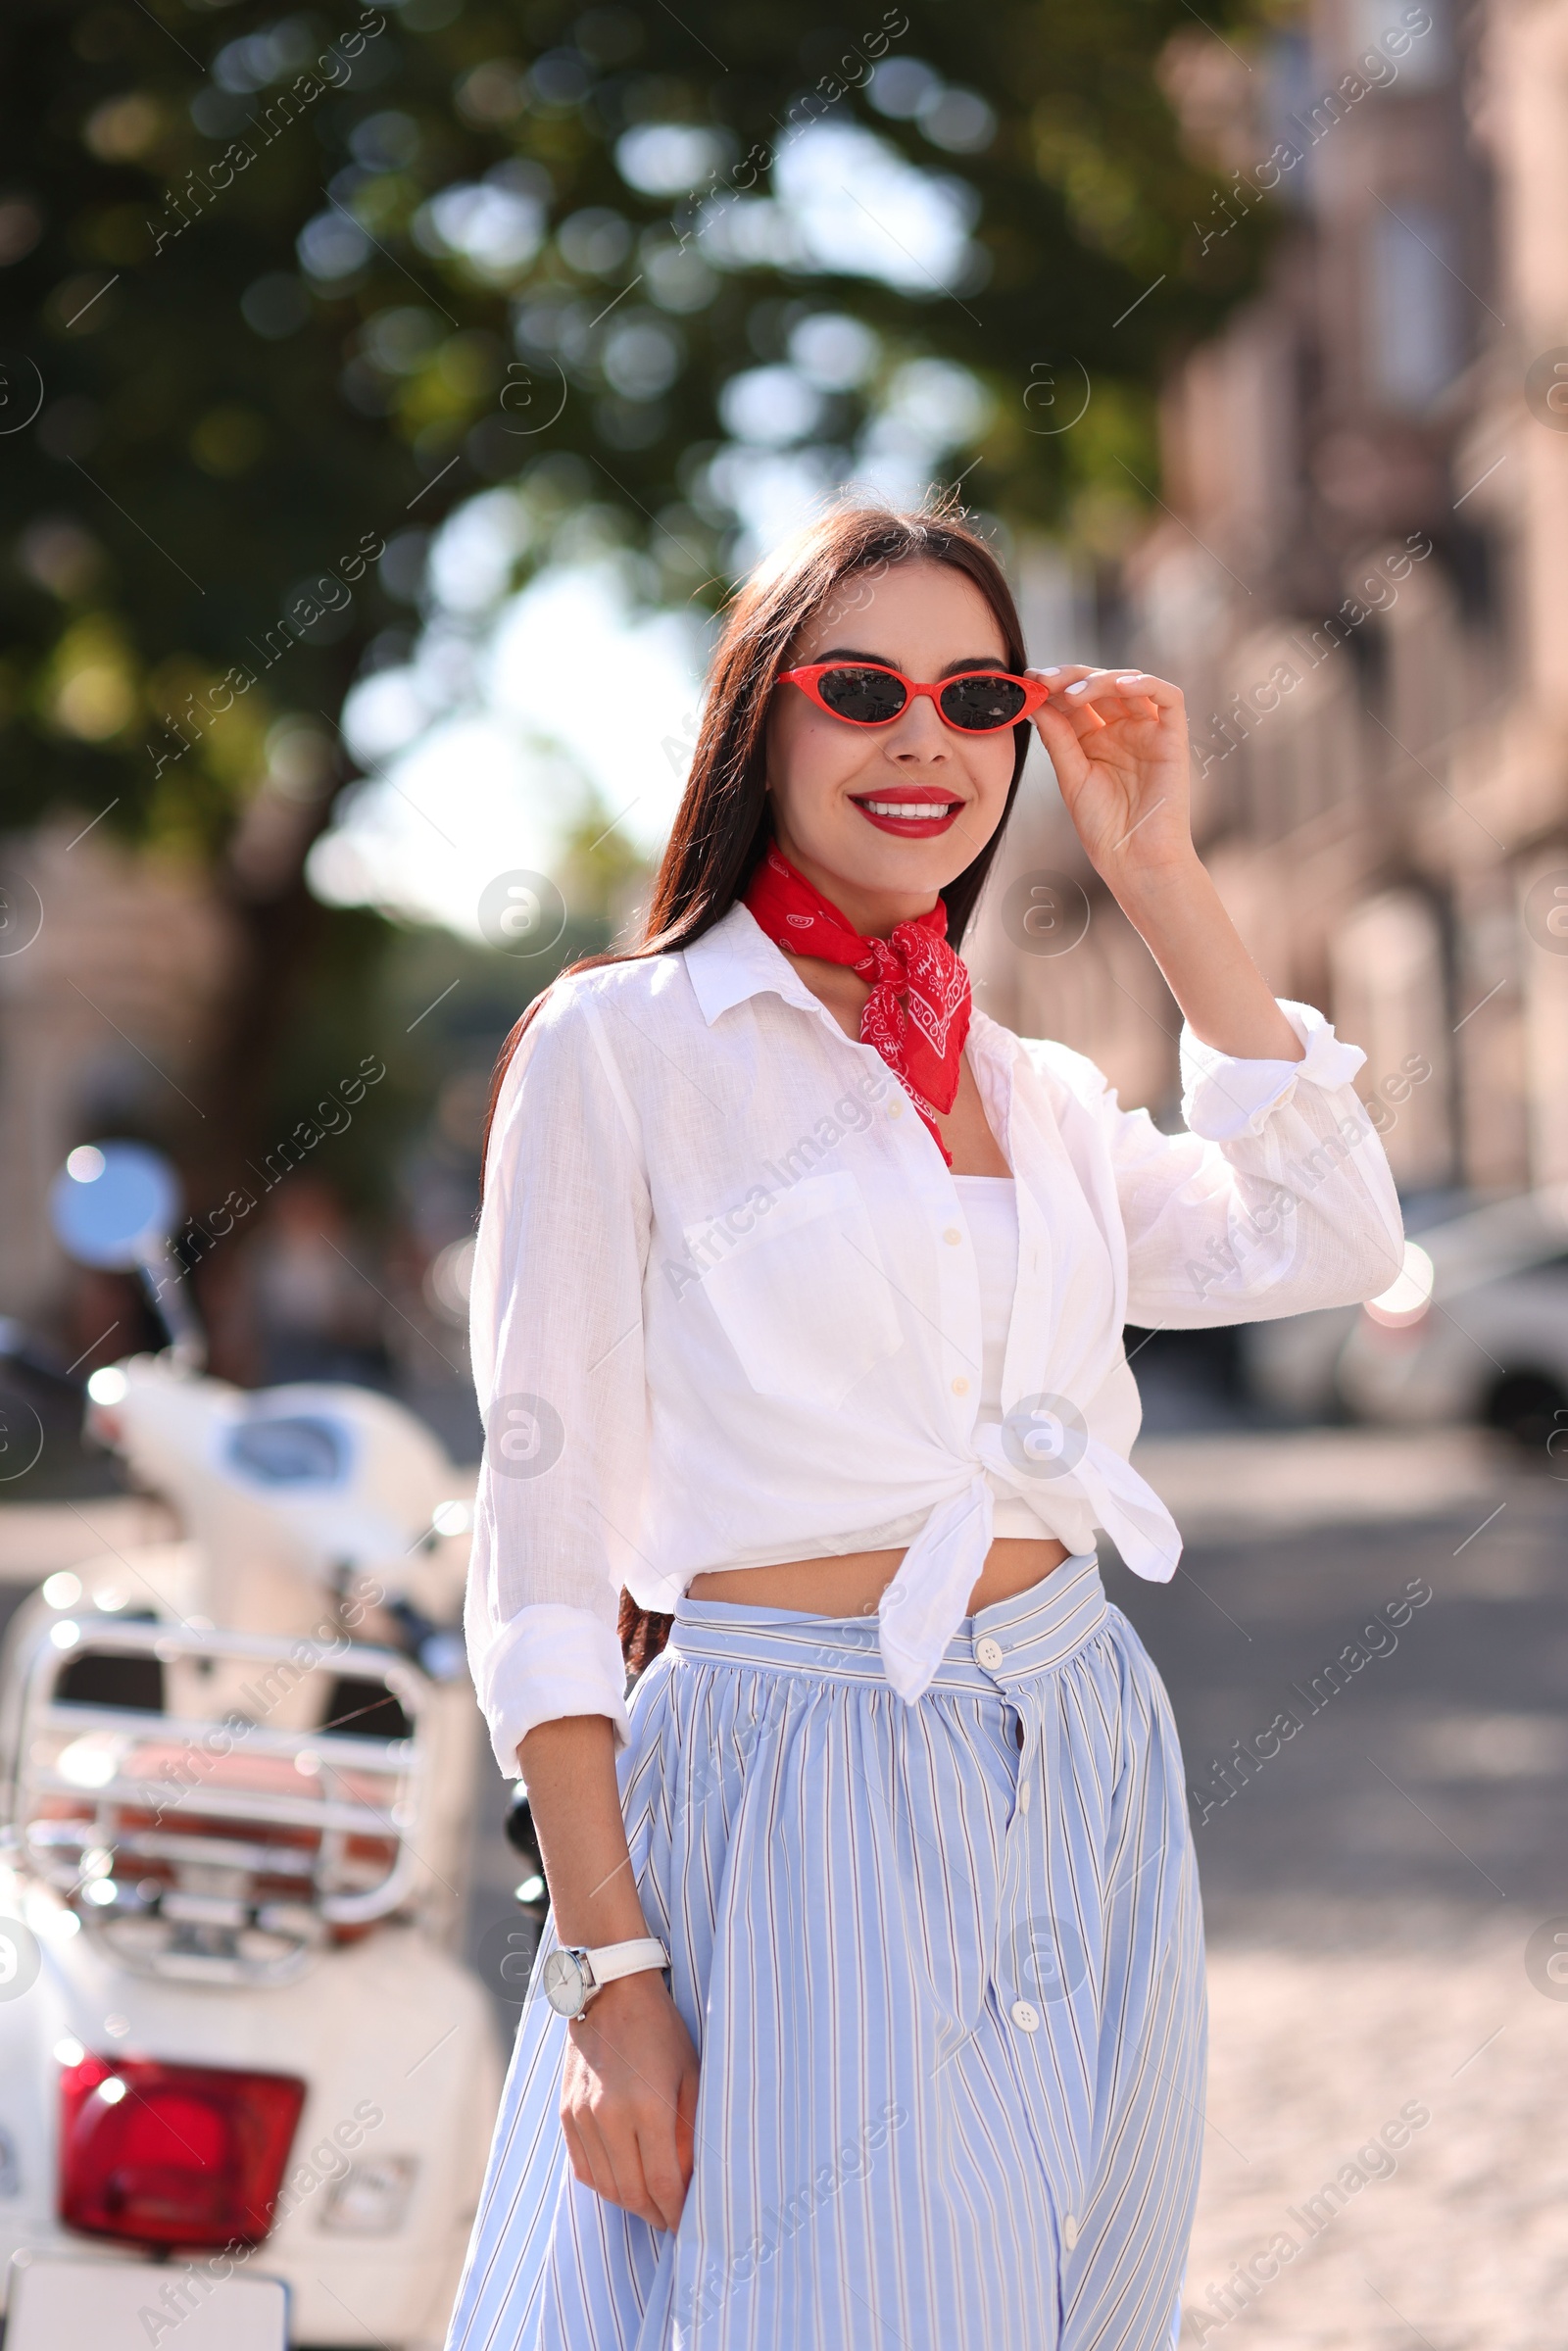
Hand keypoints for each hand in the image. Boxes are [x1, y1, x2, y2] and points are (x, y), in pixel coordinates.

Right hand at [559, 1967, 698, 2231]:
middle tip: (672, 2221)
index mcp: (647, 2106)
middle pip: (632, 2193)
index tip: (688, 2223)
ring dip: (630, 2203)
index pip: (662, 2183)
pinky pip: (583, 2168)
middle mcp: (609, 2116)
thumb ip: (691, 2128)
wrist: (611, 1991)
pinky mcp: (566, 2114)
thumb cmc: (661, 2030)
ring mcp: (582, 2117)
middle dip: (655, 2214)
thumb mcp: (690, 2073)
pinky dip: (604, 2184)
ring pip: (605, 2186)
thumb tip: (693, 2177)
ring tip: (651, 2205)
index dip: (676, 2211)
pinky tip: (623, 2182)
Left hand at [1027, 665, 1195, 895]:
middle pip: (1098, 685)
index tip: (1027, 681)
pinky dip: (1146, 684)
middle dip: (1070, 678)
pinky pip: (1168, 697)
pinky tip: (1120, 686)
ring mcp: (1148, 731)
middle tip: (1045, 681)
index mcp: (1094, 740)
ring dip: (1100, 680)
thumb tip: (1035, 700)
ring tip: (1073, 695)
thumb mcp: (1072, 776)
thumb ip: (1058, 737)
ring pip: (1128, 684)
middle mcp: (1121, 730)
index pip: (1074, 700)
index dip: (1052, 686)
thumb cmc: (1103, 828)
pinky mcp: (1173, 737)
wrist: (1134, 860)